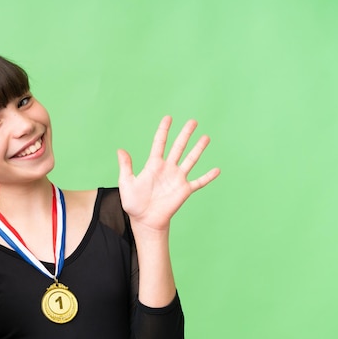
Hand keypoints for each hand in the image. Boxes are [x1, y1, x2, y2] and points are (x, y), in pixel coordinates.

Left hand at [117, 116, 219, 230]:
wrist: (144, 220)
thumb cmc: (133, 202)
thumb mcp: (126, 183)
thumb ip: (125, 166)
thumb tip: (120, 150)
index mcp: (153, 165)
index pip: (159, 143)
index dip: (163, 130)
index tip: (168, 118)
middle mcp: (167, 169)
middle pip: (178, 147)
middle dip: (185, 134)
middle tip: (193, 121)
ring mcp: (177, 179)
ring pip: (190, 160)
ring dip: (198, 149)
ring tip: (206, 137)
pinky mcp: (184, 190)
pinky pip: (198, 182)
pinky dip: (207, 177)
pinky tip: (217, 170)